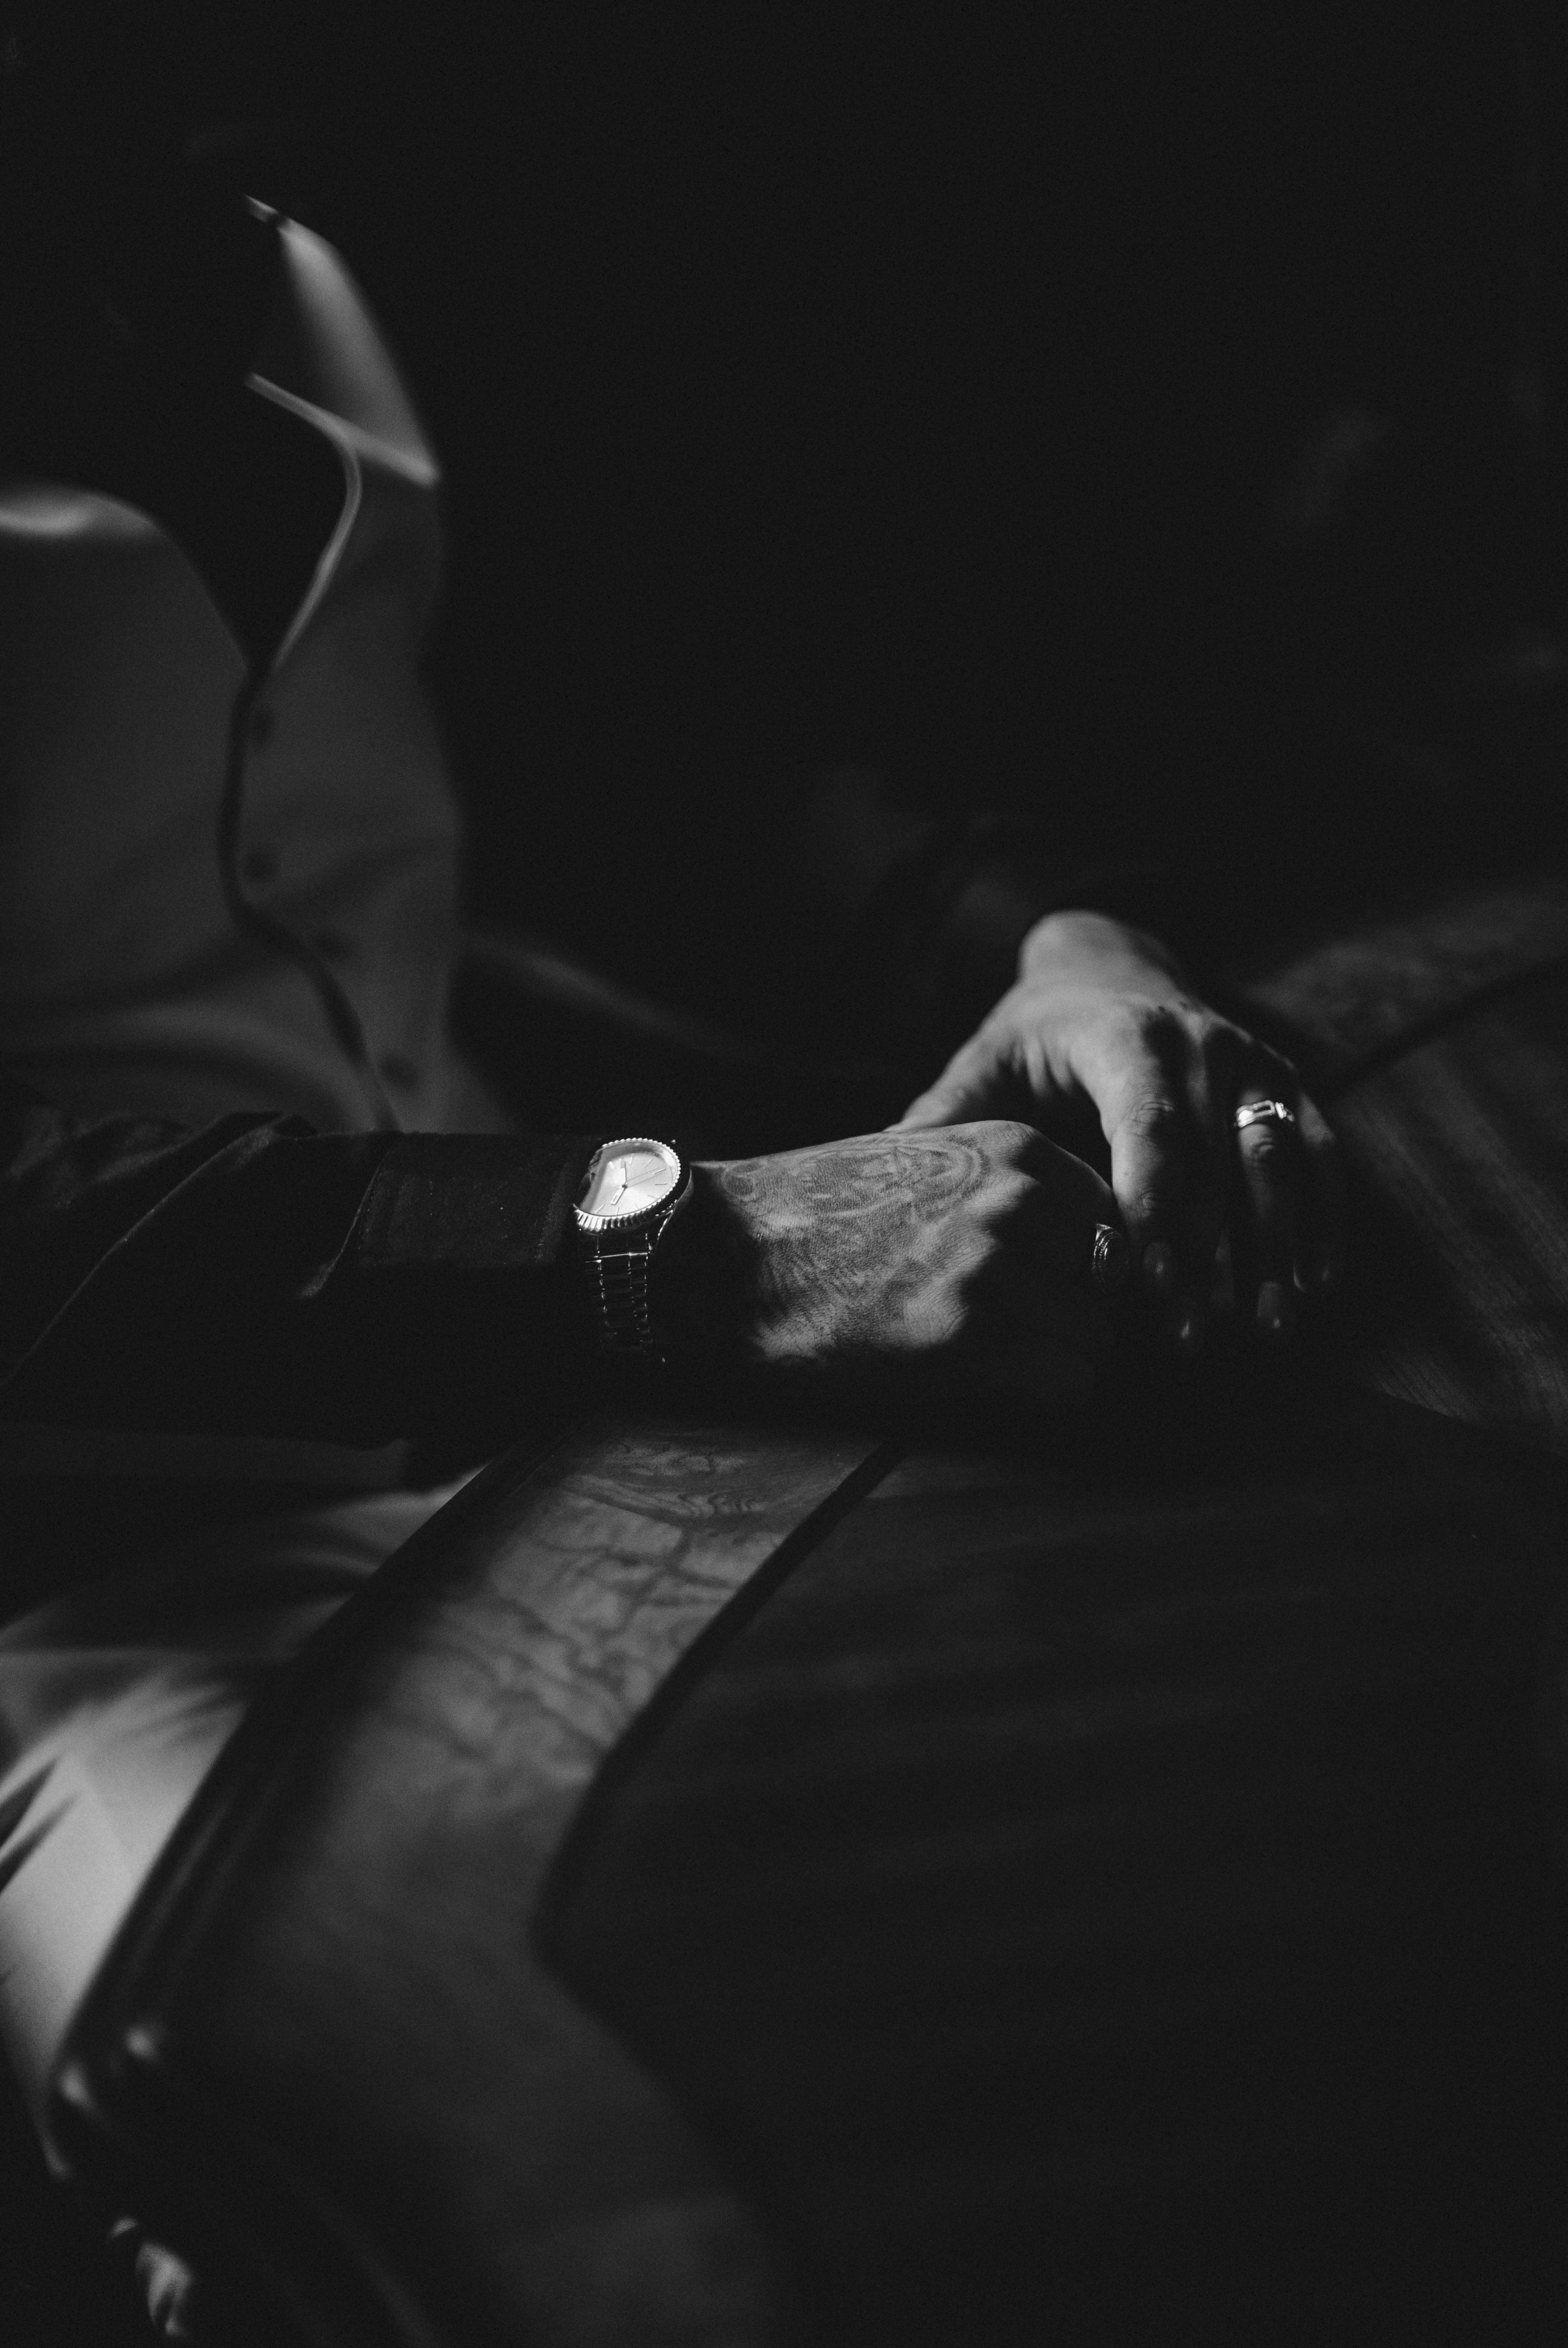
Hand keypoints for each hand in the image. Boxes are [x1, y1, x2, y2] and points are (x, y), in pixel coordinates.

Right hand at [652, 1122, 1124, 1407]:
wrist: (725, 1256)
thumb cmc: (819, 1217)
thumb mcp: (928, 1165)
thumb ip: (1013, 1192)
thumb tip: (1100, 1256)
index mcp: (1013, 1146)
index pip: (1113, 1219)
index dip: (1084, 1269)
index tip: (1044, 1294)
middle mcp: (1018, 1196)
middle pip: (1114, 1284)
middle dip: (1077, 1319)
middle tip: (1009, 1336)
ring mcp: (998, 1263)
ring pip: (1098, 1339)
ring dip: (1055, 1360)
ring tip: (983, 1356)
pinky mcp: (973, 1333)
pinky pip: (1069, 1383)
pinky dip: (1035, 1395)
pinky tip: (974, 1379)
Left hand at [895, 911, 1343, 1356]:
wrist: (1109, 969)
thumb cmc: (1033, 1039)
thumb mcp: (982, 1066)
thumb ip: (943, 1128)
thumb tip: (886, 1189)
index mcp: (1125, 1036)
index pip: (1152, 1129)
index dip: (1155, 1210)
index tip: (1149, 1286)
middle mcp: (1204, 1042)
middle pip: (1218, 1157)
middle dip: (1211, 1255)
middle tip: (1191, 1340)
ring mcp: (1257, 1062)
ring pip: (1280, 1160)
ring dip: (1278, 1248)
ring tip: (1268, 1328)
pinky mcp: (1289, 1086)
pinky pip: (1321, 1154)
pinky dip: (1323, 1220)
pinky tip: (1315, 1285)